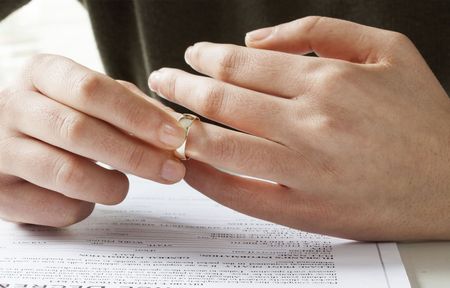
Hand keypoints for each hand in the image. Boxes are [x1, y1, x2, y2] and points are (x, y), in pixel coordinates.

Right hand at [0, 54, 185, 226]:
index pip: (91, 89)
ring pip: (67, 173)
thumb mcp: (88, 96)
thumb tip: (174, 127)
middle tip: (171, 170)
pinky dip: (85, 207)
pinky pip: (56, 208)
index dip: (138, 115)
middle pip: (80, 131)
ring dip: (112, 185)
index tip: (174, 136)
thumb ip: (130, 105)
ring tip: (124, 185)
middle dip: (136, 155)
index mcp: (40, 74)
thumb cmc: (59, 113)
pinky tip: (89, 198)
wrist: (3, 136)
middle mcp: (12, 107)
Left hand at [149, 17, 449, 240]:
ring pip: (220, 146)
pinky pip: (238, 193)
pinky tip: (189, 165)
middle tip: (162, 81)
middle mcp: (310, 123)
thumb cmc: (423, 117)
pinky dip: (206, 179)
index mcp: (327, 81)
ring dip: (183, 129)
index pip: (242, 64)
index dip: (206, 57)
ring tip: (165, 120)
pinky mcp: (302, 209)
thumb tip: (257, 38)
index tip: (191, 57)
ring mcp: (303, 169)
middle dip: (180, 87)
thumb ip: (319, 32)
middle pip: (221, 100)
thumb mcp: (387, 49)